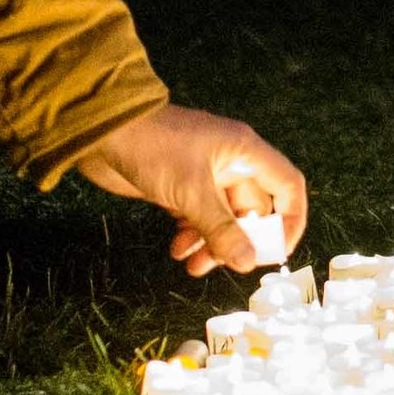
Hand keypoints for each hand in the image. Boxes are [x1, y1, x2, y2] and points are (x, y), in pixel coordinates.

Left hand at [78, 104, 309, 277]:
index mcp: (245, 152)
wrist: (103, 130)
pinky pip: (198, 218)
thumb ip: (222, 229)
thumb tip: (249, 263)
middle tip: (224, 264)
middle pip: (253, 210)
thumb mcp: (192, 192)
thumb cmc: (154, 148)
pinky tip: (177, 250)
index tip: (278, 251)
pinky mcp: (181, 186)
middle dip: (240, 240)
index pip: (287, 186)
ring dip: (213, 244)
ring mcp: (205, 175)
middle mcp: (230, 163)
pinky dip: (192, 237)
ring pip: (223, 218)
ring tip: (193, 265)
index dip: (290, 219)